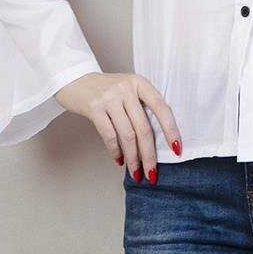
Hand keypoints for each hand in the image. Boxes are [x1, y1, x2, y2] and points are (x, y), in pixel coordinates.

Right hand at [53, 72, 181, 179]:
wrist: (75, 80)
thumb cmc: (106, 89)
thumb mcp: (127, 89)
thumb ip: (140, 106)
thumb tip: (155, 141)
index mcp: (139, 83)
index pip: (161, 107)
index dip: (170, 129)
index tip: (176, 149)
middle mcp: (126, 88)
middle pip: (143, 127)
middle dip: (149, 155)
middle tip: (152, 174)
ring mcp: (110, 97)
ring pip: (127, 135)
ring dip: (133, 158)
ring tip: (136, 172)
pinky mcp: (94, 107)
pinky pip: (110, 135)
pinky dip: (116, 151)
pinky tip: (119, 160)